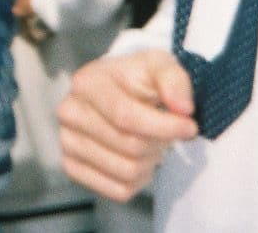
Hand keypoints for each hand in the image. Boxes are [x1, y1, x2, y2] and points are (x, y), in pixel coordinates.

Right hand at [56, 50, 197, 200]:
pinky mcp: (72, 167)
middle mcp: (69, 112)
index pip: (125, 116)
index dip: (163, 127)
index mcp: (87, 83)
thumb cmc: (137, 79)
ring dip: (151, 162)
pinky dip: (139, 180)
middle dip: (160, 142)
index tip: (189, 127)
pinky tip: (139, 158)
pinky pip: (118, 190)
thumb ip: (174, 80)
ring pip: (126, 171)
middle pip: (129, 146)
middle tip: (167, 132)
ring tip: (151, 143)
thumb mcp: (159, 66)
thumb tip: (182, 108)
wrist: (116, 91)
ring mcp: (68, 142)